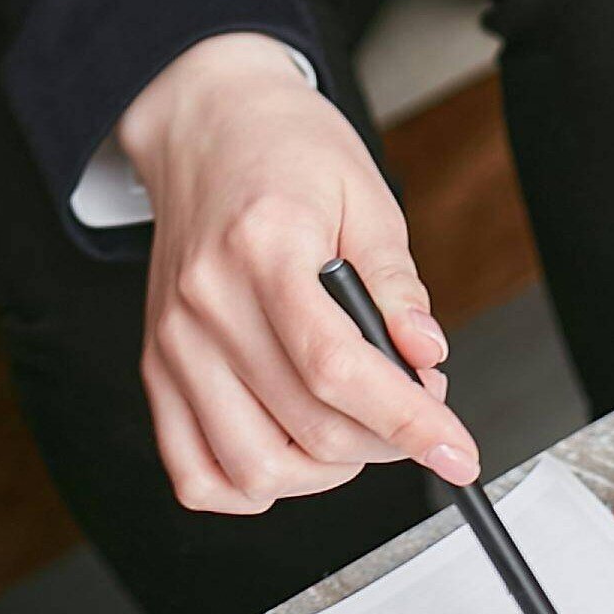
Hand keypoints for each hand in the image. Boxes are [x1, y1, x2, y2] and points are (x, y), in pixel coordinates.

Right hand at [121, 34, 478, 512]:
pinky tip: (290, 452)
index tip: (456, 449)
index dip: (407, 421)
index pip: (336, 366)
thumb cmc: (285, 152)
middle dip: (386, 440)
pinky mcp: (156, 367)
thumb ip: (398, 286)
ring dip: (324, 472)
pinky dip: (248, 487)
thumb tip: (426, 359)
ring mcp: (173, 341)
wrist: (205, 126)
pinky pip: (194, 471)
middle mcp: (205, 302)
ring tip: (353, 428)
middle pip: (306, 424)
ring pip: (252, 465)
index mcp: (261, 248)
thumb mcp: (366, 197)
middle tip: (416, 409)